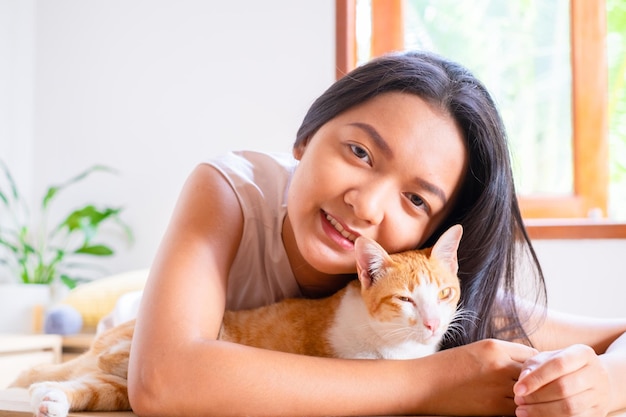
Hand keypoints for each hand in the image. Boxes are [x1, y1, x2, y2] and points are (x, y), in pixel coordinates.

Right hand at [423, 339, 537, 415]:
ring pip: (532, 393)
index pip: (533, 354)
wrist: (423, 384)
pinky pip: (520, 410)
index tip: (539, 372)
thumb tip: (524, 365)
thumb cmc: (446, 367)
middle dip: (540, 380)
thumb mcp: (474, 351)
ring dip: (534, 397)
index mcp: (494, 346)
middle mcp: (499, 364)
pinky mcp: (493, 407)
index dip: (538, 364)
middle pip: (536, 373)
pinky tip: (520, 410)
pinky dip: (523, 410)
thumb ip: (500, 355)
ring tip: (534, 400)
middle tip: (542, 387)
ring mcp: (497, 386)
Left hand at [513, 344, 610, 416]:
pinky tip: (537, 416)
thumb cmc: (562, 366)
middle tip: (519, 401)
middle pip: (564, 388)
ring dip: (542, 411)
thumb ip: (534, 366)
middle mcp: (596, 373)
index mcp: (583, 353)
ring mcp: (600, 394)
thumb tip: (522, 380)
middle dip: (537, 396)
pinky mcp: (599, 412)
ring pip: (570, 407)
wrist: (593, 379)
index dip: (536, 378)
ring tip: (523, 411)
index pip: (558, 364)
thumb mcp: (548, 358)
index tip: (517, 389)